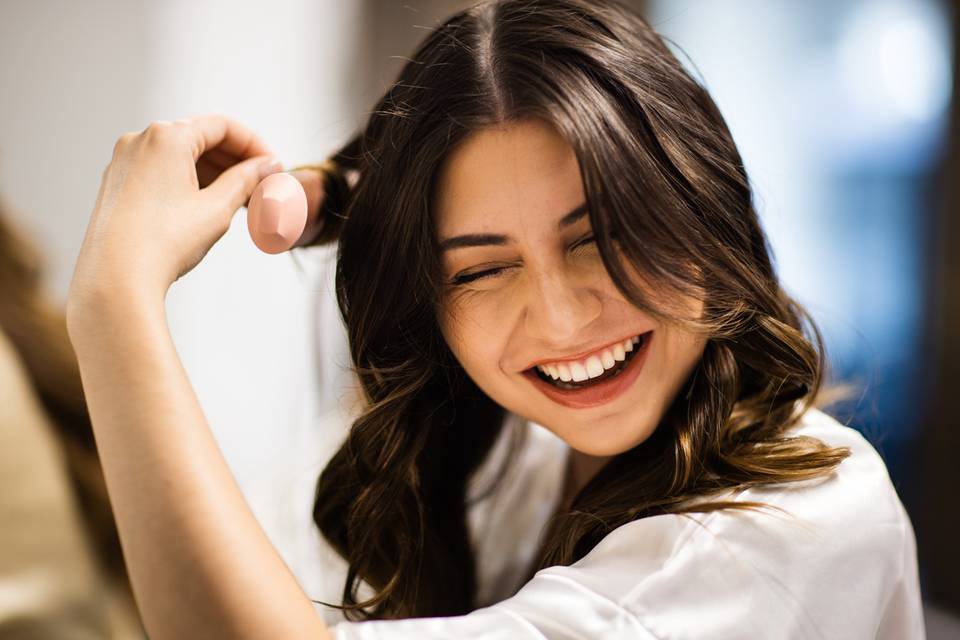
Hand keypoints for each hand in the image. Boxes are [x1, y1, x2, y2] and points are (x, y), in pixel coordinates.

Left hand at [68, 113, 281, 312]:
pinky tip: (208, 205)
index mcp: (167, 137)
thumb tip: (267, 166)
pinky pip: (162, 171)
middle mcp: (140, 141)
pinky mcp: (117, 184)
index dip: (255, 145)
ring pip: (181, 156)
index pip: (222, 126)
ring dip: (214, 172)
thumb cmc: (163, 242)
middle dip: (236, 160)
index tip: (273, 167)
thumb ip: (246, 180)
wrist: (115, 279)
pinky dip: (189, 181)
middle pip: (200, 138)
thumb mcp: (217, 208)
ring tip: (240, 199)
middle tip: (262, 185)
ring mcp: (125, 162)